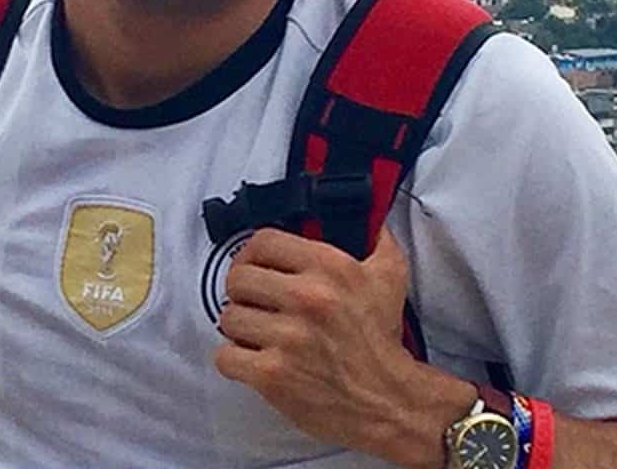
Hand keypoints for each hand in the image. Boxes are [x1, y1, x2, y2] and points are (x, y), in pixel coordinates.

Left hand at [214, 226, 473, 467]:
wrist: (388, 400)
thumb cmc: (382, 338)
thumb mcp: (390, 276)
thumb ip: (377, 239)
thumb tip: (371, 217)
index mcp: (329, 267)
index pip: (264, 241)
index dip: (252, 252)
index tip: (254, 264)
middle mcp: (306, 297)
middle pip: (238, 277)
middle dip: (242, 289)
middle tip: (253, 300)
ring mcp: (287, 337)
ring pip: (229, 316)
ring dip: (239, 325)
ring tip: (255, 331)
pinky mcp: (273, 375)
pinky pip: (226, 356)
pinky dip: (234, 359)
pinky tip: (251, 357)